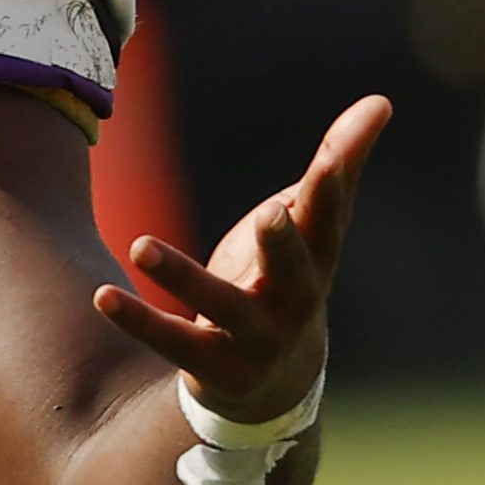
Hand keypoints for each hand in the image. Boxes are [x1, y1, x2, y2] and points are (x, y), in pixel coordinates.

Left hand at [93, 95, 390, 424]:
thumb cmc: (289, 279)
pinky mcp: (214, 365)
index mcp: (317, 260)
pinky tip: (103, 295)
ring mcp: (257, 339)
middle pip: (294, 273)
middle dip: (283, 245)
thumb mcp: (311, 226)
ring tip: (141, 245)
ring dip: (184, 277)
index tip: (328, 161)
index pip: (328, 221)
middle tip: (270, 214)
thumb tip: (381, 100)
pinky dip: (139, 320)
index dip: (331, 191)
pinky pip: (173, 342)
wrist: (277, 384)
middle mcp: (294, 301)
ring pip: (222, 307)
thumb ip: (338, 166)